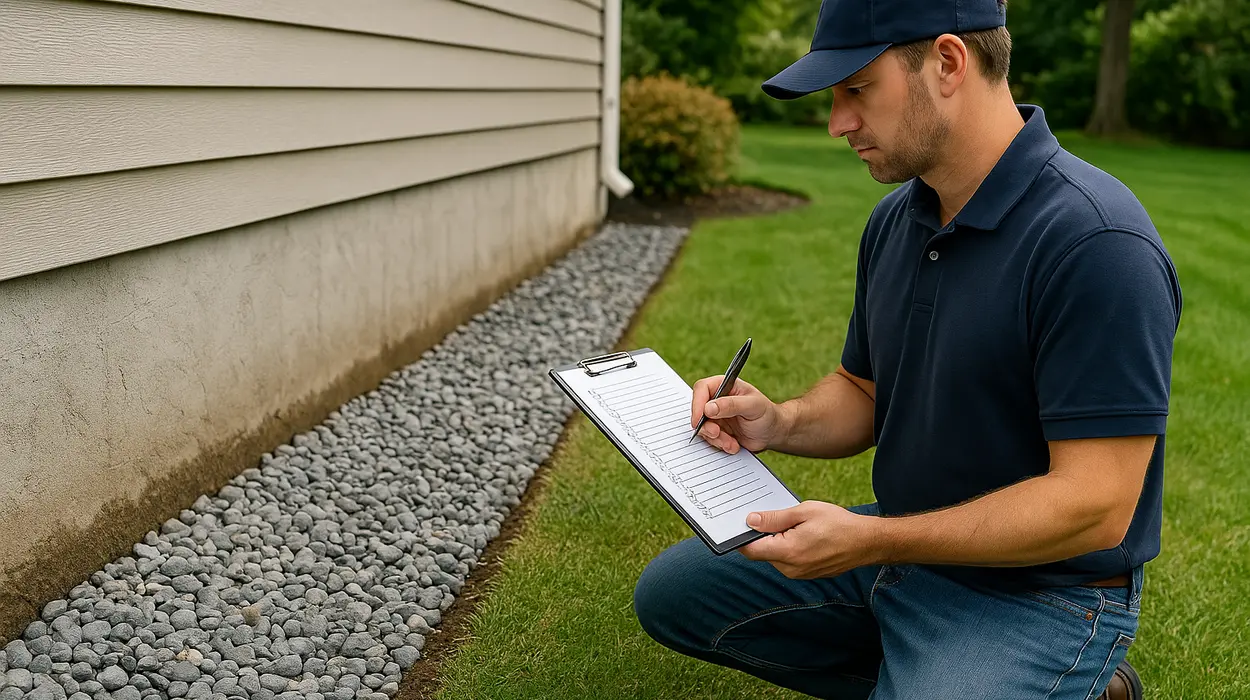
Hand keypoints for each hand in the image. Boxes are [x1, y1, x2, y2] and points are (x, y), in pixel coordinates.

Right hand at [690, 376, 782, 453]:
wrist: (773, 433)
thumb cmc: (767, 414)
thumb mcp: (753, 406)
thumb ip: (731, 404)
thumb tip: (708, 407)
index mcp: (724, 385)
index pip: (702, 389)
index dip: (697, 404)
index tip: (699, 419)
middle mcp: (717, 399)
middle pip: (698, 410)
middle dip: (707, 426)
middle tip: (717, 434)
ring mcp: (716, 416)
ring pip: (703, 427)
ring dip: (716, 438)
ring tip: (732, 442)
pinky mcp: (717, 430)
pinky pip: (710, 439)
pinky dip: (720, 444)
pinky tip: (734, 445)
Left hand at [738, 501, 884, 578]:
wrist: (866, 542)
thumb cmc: (838, 524)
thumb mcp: (804, 511)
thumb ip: (774, 518)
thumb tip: (751, 520)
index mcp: (788, 552)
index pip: (751, 550)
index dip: (742, 536)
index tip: (740, 523)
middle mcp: (791, 569)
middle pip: (762, 553)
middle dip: (762, 536)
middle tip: (774, 517)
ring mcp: (799, 574)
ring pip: (775, 557)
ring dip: (777, 542)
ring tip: (795, 525)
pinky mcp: (807, 574)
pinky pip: (788, 561)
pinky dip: (788, 548)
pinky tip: (802, 535)